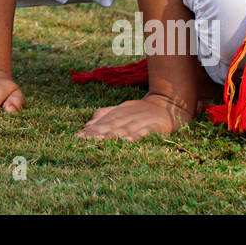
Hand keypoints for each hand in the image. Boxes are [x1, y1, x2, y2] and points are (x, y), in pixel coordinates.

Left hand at [75, 92, 194, 140]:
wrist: (167, 104)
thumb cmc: (140, 110)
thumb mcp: (121, 110)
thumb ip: (105, 114)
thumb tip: (87, 123)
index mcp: (119, 112)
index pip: (103, 121)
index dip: (91, 129)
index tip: (79, 136)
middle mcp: (128, 116)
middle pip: (111, 125)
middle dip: (98, 132)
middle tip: (85, 139)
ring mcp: (141, 120)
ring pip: (125, 128)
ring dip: (113, 134)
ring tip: (101, 140)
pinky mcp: (155, 126)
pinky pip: (145, 131)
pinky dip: (137, 135)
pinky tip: (129, 140)